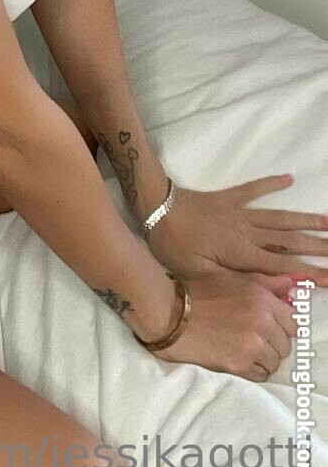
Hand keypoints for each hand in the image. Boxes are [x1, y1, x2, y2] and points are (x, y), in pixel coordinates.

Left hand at [142, 176, 327, 285]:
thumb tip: (268, 287)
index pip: (283, 266)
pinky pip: (253, 190)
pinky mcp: (227, 198)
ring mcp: (239, 212)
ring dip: (305, 219)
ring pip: (279, 217)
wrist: (155, 208)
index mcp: (242, 254)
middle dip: (317, 247)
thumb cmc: (173, 245)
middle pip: (289, 240)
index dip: (310, 272)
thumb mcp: (201, 273)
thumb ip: (235, 281)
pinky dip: (271, 184)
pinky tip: (289, 178)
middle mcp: (247, 232)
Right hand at [148, 270, 299, 381]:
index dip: (279, 325)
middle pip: (285, 344)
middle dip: (272, 343)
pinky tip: (238, 360)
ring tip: (243, 350)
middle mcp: (263, 321)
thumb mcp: (230, 280)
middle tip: (251, 339)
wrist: (168, 314)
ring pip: (275, 362)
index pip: (292, 321)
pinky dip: (253, 371)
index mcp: (262, 298)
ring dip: (262, 359)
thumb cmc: (197, 294)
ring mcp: (253, 345)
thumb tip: (290, 287)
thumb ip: (264, 283)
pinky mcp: (241, 365)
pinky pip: (261, 375)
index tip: (266, 327)